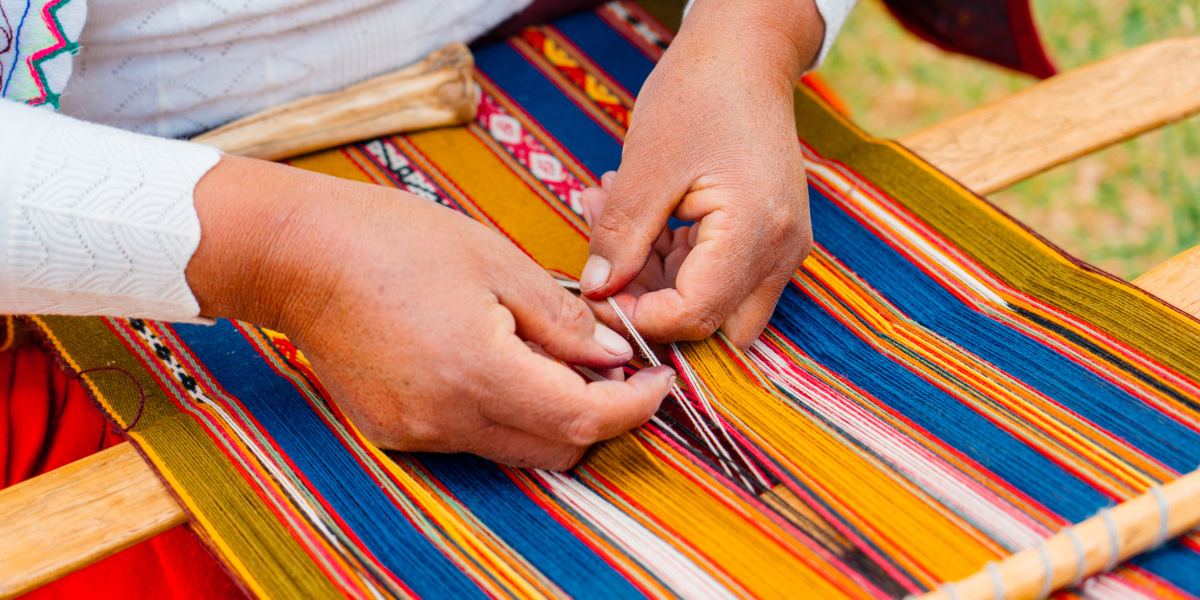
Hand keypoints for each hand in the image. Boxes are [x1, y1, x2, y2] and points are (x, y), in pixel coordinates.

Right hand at [186, 156, 674, 469]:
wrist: (299, 255)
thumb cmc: (394, 239)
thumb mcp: (496, 260)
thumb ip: (562, 319)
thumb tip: (611, 355)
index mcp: (478, 370)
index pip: (583, 418)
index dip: (634, 406)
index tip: (657, 379)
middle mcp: (448, 418)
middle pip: (556, 449)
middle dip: (601, 417)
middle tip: (617, 369)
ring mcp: (417, 432)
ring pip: (516, 449)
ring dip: (553, 417)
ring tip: (558, 359)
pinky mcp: (395, 431)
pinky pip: (472, 439)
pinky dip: (505, 414)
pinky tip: (503, 365)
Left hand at [579, 0, 823, 347]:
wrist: (746, 55)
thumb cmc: (698, 94)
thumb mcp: (645, 165)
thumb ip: (620, 236)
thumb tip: (596, 291)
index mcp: (755, 232)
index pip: (695, 316)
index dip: (639, 318)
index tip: (597, 293)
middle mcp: (780, 253)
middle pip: (713, 327)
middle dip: (652, 308)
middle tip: (606, 266)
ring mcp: (781, 249)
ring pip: (715, 306)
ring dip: (659, 283)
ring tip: (613, 222)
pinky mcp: (770, 241)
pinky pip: (720, 278)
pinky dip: (676, 263)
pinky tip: (642, 222)